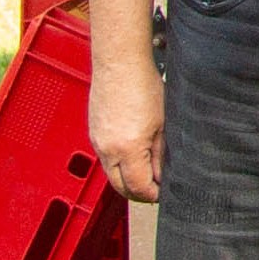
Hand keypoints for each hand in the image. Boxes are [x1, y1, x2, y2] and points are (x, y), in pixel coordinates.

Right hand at [88, 59, 164, 202]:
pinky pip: (105, 159)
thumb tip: (161, 177)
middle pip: (120, 187)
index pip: (138, 188)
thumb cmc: (144, 87)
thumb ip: (161, 155)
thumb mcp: (163, 125)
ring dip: (128, 180)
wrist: (119, 64)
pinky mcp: (93, 133)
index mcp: (127, 149)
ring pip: (111, 174)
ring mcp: (97, 141)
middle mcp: (107, 149)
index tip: (165, 192)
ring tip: (148, 173)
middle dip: (139, 194)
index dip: (153, 195)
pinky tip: (134, 157)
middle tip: (157, 189)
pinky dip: (119, 165)